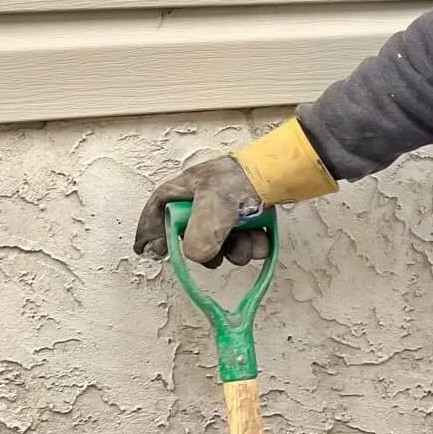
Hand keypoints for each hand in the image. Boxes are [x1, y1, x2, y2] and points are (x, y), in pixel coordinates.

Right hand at [133, 155, 266, 266]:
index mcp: (186, 189)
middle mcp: (204, 199)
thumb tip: (199, 255)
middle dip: (206, 251)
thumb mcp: (211, 208)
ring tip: (246, 245)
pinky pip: (245, 240)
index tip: (151, 251)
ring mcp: (227, 209)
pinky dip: (252, 245)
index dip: (151, 230)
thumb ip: (198, 237)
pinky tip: (260, 241)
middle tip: (215, 259)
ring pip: (222, 242)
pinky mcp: (249, 217)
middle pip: (193, 234)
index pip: (159, 209)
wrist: (281, 174)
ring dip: (235, 251)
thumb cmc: (241, 181)